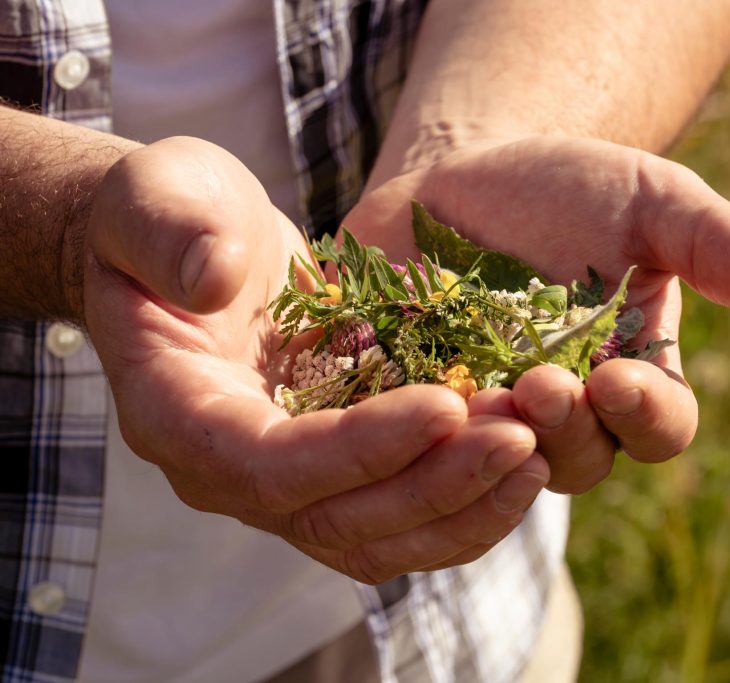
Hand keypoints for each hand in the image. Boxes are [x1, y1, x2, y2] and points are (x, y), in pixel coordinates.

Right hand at [83, 137, 548, 582]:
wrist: (193, 245)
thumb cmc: (170, 214)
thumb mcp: (159, 196)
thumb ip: (171, 230)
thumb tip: (212, 277)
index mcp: (180, 417)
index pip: (269, 465)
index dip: (359, 448)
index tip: (446, 404)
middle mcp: (235, 473)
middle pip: (340, 519)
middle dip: (435, 485)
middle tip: (519, 438)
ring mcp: (292, 483)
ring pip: (382, 536)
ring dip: (465, 506)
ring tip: (538, 453)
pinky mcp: (340, 471)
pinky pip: (406, 514)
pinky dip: (468, 500)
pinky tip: (528, 458)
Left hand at [344, 136, 729, 492]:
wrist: (464, 177)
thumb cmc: (569, 191)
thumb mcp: (646, 198)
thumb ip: (712, 240)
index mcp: (635, 380)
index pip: (660, 427)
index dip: (644, 415)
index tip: (616, 378)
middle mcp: (568, 419)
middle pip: (580, 460)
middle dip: (563, 429)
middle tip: (535, 385)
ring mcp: (490, 423)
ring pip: (499, 468)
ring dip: (491, 445)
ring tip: (471, 399)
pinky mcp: (416, 413)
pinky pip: (419, 448)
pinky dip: (412, 434)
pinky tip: (396, 400)